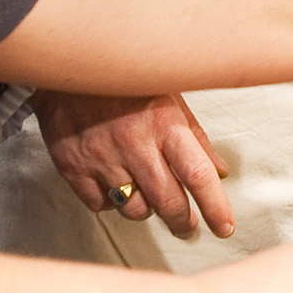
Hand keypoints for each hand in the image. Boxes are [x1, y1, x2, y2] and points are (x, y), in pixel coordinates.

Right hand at [34, 91, 231, 239]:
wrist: (68, 64)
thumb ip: (195, 138)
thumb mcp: (170, 97)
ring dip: (146, 210)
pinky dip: (111, 202)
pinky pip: (100, 205)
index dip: (215, 207)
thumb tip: (219, 172)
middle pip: (168, 202)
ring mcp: (102, 158)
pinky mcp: (73, 167)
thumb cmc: (126, 80)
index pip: (198, 175)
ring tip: (147, 196)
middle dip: (182, 222)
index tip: (224, 226)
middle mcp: (135, 144)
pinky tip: (115, 185)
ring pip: (134, 209)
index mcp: (165, 124)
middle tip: (187, 227)